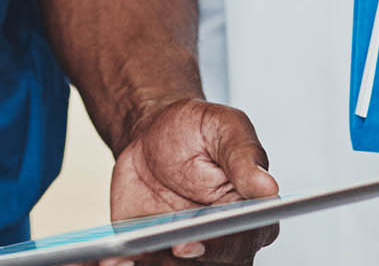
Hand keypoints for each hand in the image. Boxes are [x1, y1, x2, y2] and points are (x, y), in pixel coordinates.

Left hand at [103, 98, 279, 265]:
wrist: (152, 136)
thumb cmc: (196, 132)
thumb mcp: (224, 127)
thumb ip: (244, 156)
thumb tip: (268, 187)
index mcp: (249, 216)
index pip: (239, 243)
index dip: (215, 248)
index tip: (187, 244)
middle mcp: (221, 243)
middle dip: (178, 263)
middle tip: (150, 251)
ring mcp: (186, 252)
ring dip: (151, 264)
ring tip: (125, 255)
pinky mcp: (153, 255)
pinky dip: (125, 264)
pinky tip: (110, 260)